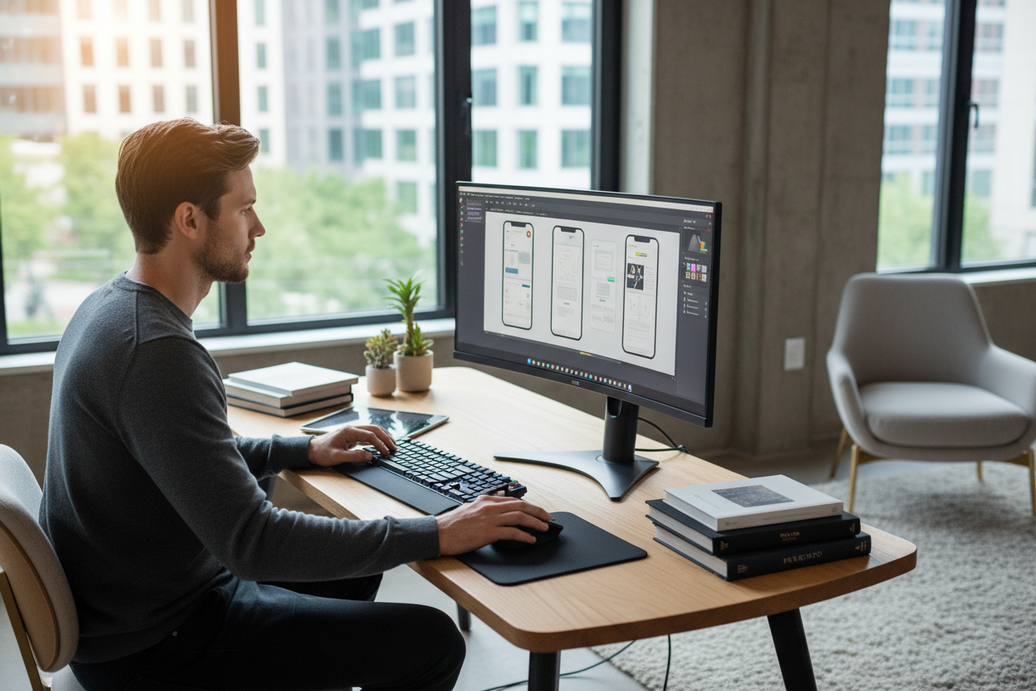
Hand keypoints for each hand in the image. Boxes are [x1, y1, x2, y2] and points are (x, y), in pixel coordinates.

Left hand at [307, 425, 395, 466]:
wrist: (310, 450)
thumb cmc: (321, 453)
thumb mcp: (337, 457)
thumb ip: (355, 456)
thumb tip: (370, 456)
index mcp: (349, 432)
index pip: (371, 436)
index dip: (381, 445)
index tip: (387, 453)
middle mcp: (352, 429)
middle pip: (375, 429)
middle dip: (386, 437)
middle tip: (394, 447)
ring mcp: (352, 431)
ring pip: (372, 430)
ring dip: (383, 436)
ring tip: (391, 444)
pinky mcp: (351, 436)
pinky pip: (367, 434)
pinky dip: (377, 438)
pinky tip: (381, 444)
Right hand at [435, 495, 552, 555]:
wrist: (438, 533)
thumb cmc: (451, 525)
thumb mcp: (469, 510)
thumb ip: (484, 509)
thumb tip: (497, 512)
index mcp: (486, 501)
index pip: (514, 501)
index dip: (530, 506)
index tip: (539, 511)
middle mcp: (490, 507)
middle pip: (521, 506)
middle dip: (538, 512)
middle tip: (549, 518)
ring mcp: (489, 518)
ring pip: (520, 517)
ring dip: (535, 522)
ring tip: (544, 528)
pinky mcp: (488, 532)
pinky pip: (512, 532)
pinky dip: (524, 536)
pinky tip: (530, 540)